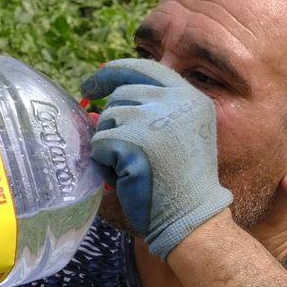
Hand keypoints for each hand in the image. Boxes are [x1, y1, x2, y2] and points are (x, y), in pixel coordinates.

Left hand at [80, 58, 232, 259]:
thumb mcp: (174, 136)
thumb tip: (93, 108)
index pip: (146, 68)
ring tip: (132, 168)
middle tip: (116, 147)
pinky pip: (99, 143)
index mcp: (191, 97)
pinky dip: (103, 163)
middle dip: (111, 120)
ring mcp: (155, 118)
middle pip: (121, 93)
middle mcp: (176, 101)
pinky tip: (126, 178)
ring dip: (109, 145)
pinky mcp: (134, 140)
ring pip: (107, 119)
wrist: (193, 218)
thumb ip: (145, 114)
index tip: (93, 83)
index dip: (114, 72)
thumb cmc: (180, 183)